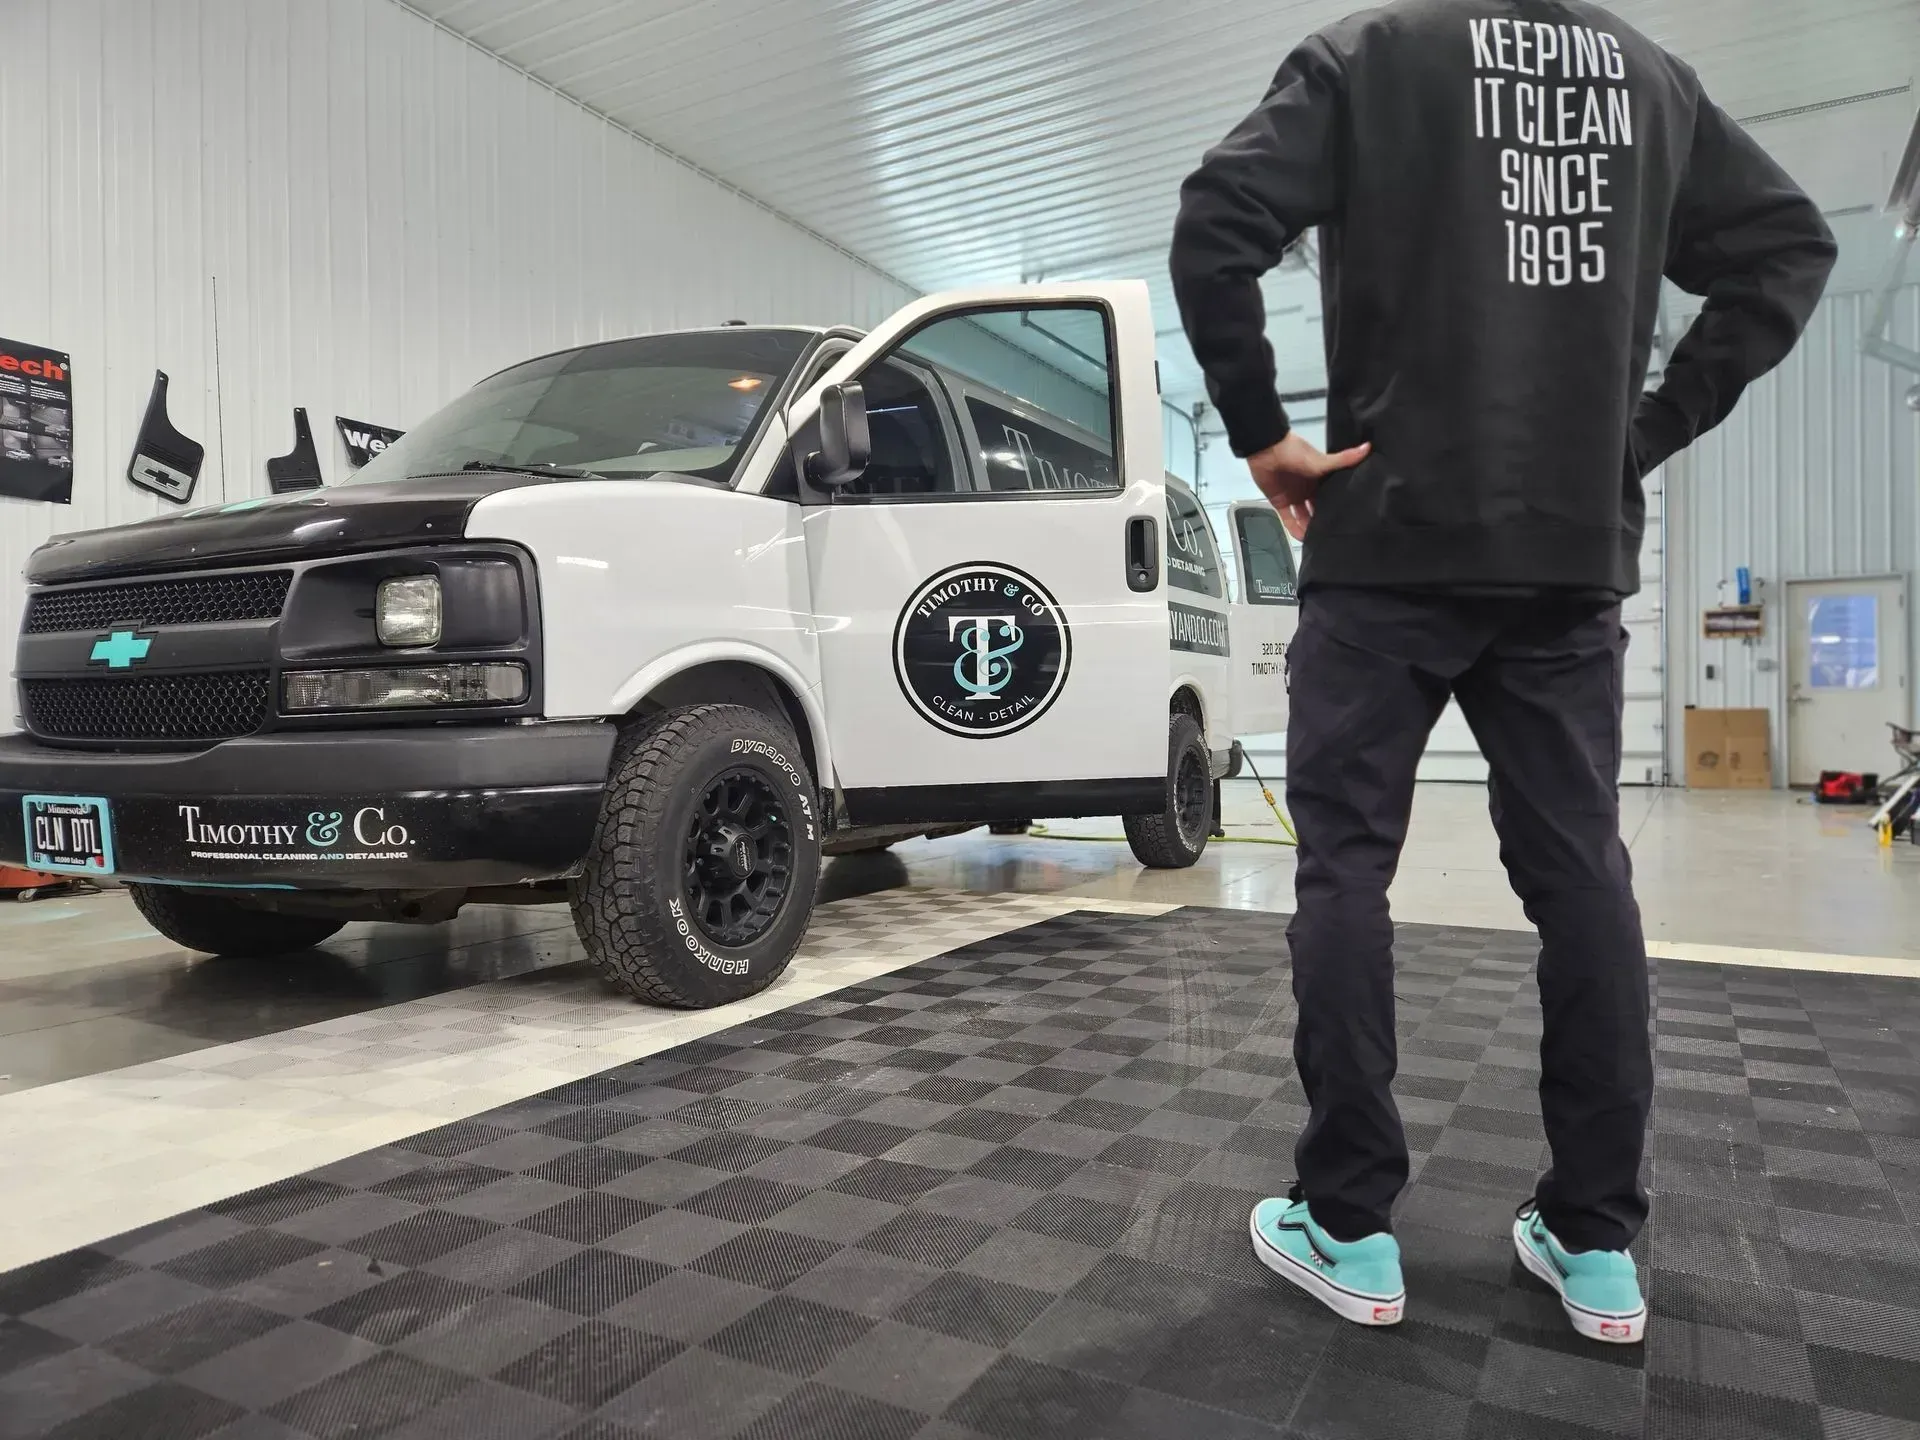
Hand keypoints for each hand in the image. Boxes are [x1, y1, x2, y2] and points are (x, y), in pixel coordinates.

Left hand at [1247, 432, 1370, 540]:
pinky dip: (1294, 529)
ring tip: (1320, 541)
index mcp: (1320, 479)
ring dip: (1310, 527)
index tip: (1350, 521)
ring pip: (1304, 516)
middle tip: (1335, 535)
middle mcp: (1309, 489)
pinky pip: (1288, 519)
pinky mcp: (1280, 502)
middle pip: (1318, 508)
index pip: (1332, 496)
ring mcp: (1294, 496)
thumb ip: (1343, 459)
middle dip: (1324, 520)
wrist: (1266, 449)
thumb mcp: (1322, 460)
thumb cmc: (1295, 453)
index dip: (1339, 507)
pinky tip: (1302, 540)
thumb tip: (1368, 447)